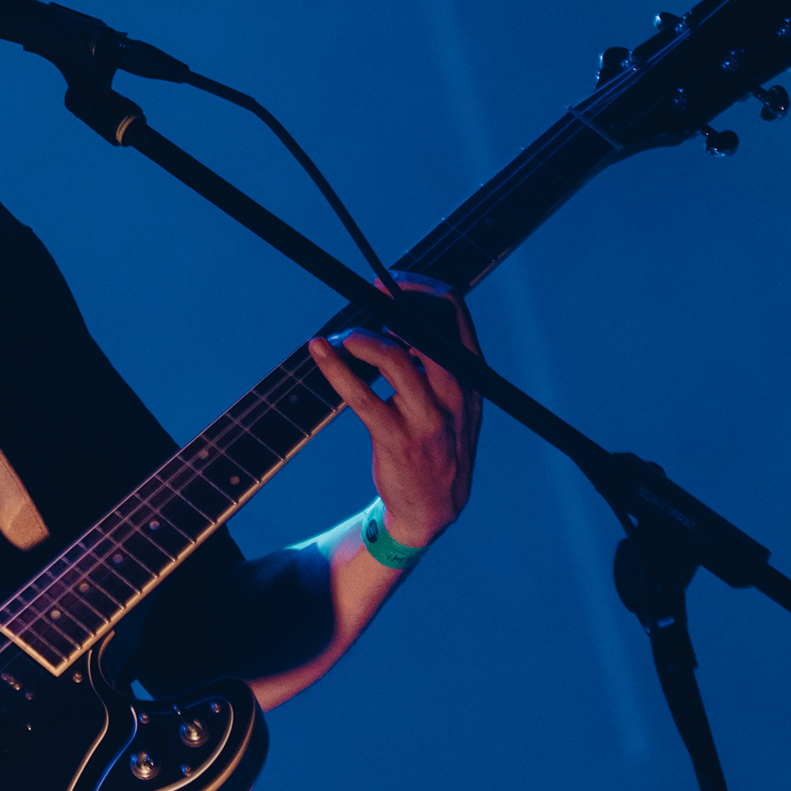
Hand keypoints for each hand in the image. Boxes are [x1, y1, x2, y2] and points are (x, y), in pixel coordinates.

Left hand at [309, 271, 481, 554]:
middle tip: (368, 292)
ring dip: (363, 338)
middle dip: (397, 302)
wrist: (433, 509)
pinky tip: (319, 350)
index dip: (422, 289)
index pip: (456, 315)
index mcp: (471, 377)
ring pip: (397, 360)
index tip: (391, 282)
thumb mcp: (452, 400)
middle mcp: (456, 394)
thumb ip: (435, 360)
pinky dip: (336, 368)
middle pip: (430, 330)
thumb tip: (397, 313)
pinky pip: (362, 396)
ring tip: (342, 336)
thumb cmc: (436, 443)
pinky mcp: (398, 439)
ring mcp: (428, 419)